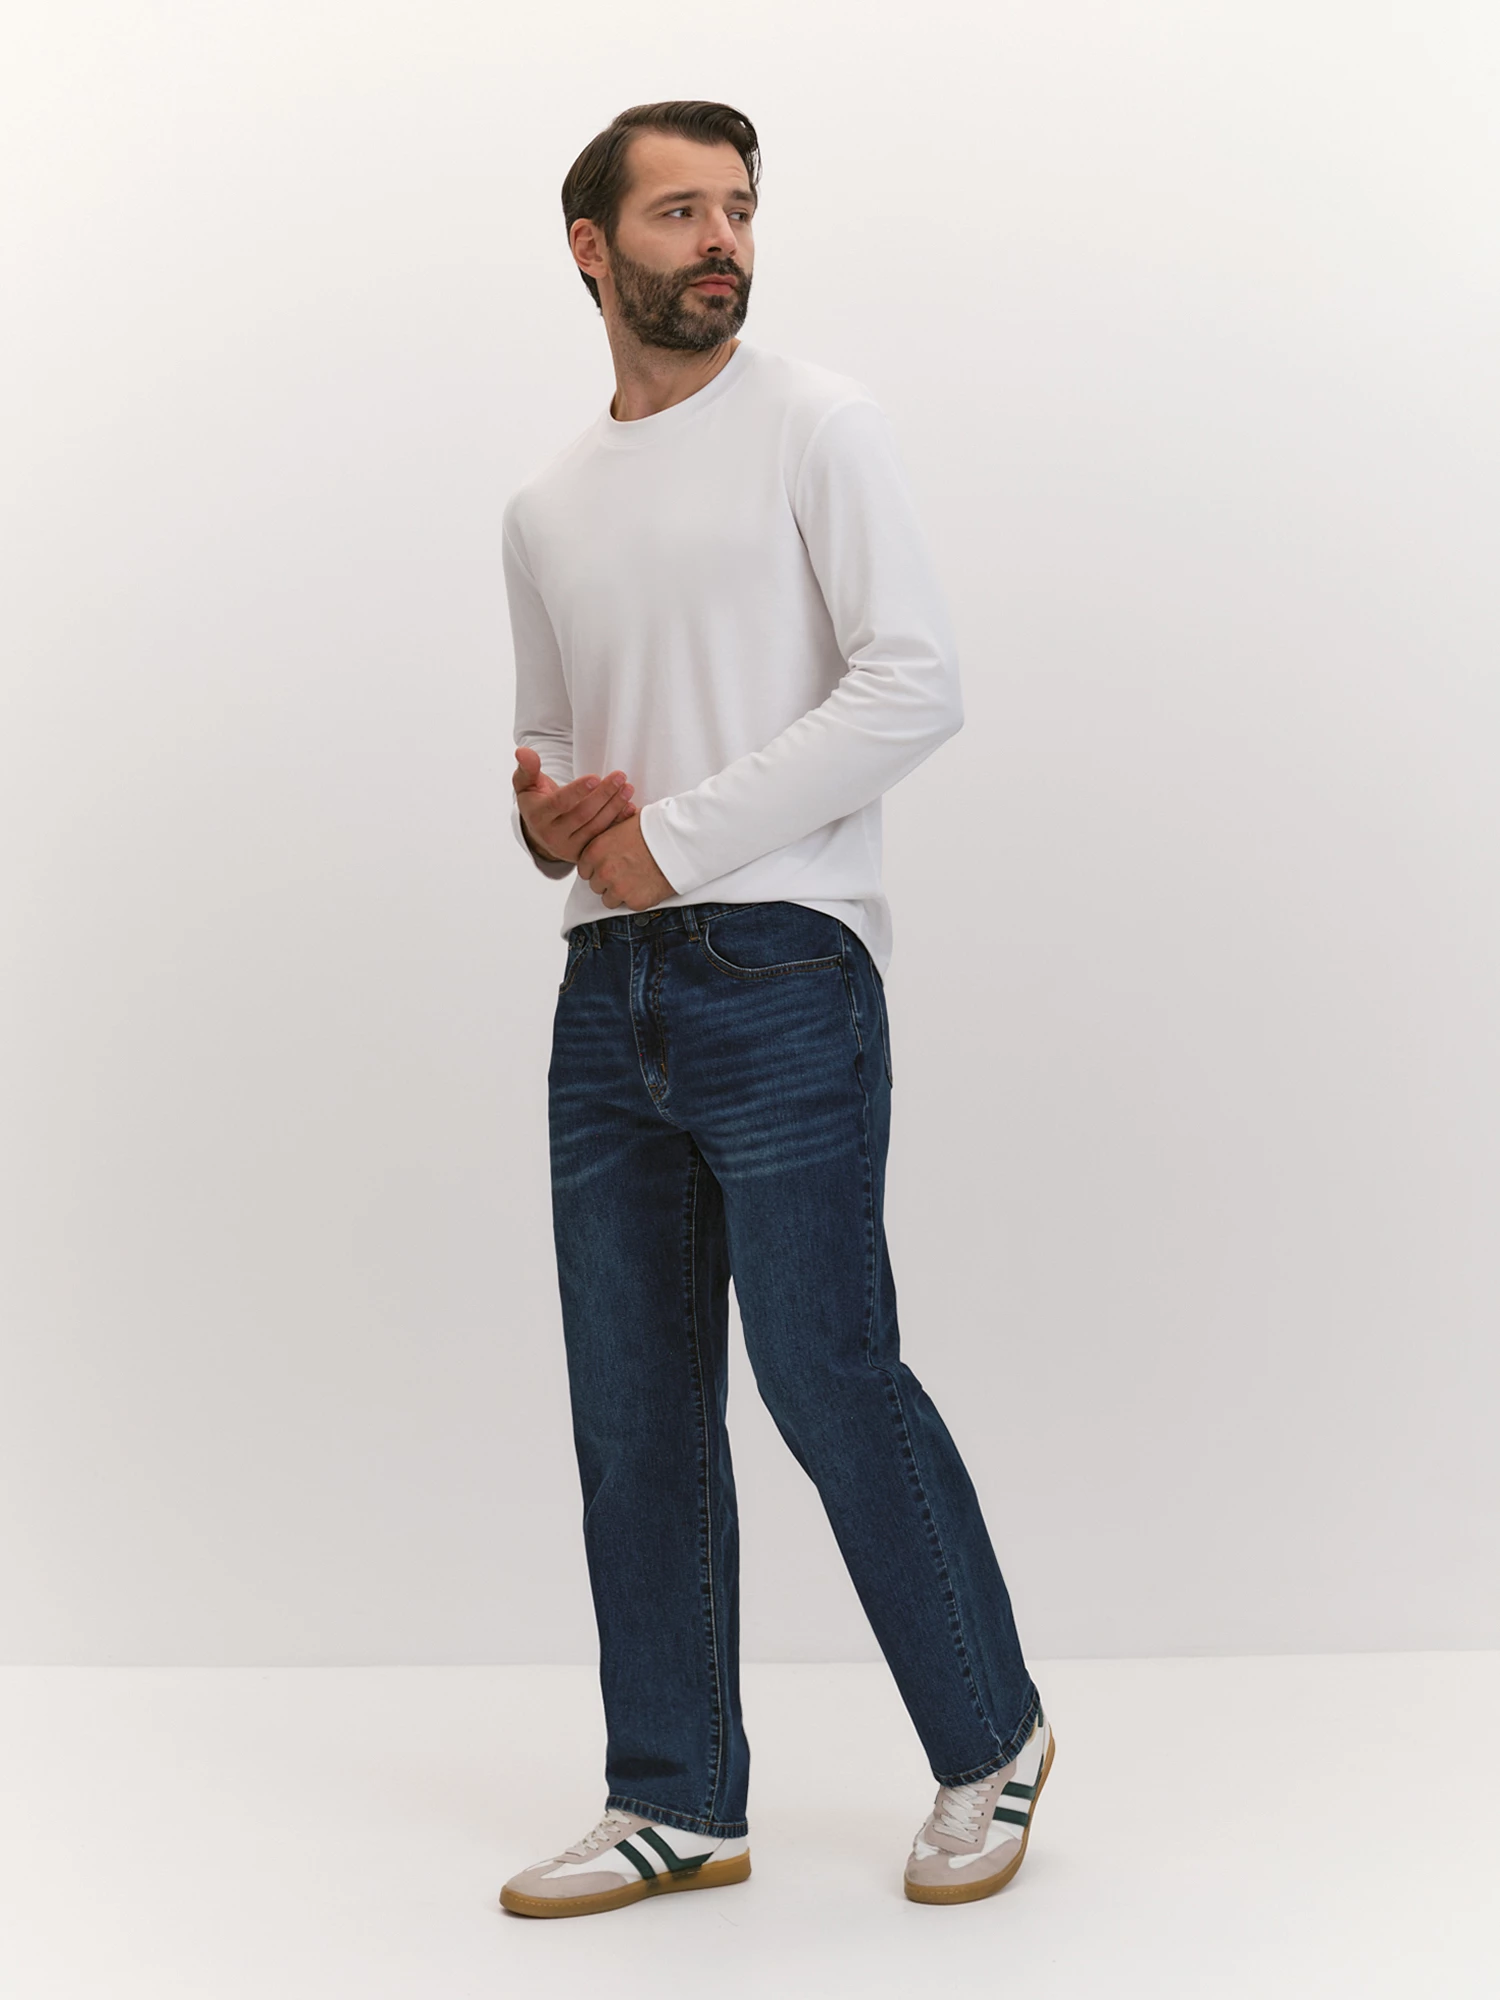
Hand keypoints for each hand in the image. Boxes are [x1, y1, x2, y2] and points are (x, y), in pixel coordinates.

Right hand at [513, 746, 635, 863]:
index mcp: (538, 816)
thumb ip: (527, 767)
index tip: (596, 777)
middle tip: (620, 777)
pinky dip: (618, 823)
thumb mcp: (526, 783)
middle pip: (582, 815)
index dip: (578, 791)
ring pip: (596, 827)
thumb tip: (522, 751)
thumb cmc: (536, 800)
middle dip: (603, 795)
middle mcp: (552, 835)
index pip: (559, 803)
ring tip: (627, 788)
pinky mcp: (583, 854)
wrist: (541, 829)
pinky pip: (603, 838)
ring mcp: (569, 847)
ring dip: (615, 807)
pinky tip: (630, 808)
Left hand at [575, 815, 674, 910]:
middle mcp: (603, 871)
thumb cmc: (655, 828)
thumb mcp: (623, 823)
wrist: (679, 840)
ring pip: (609, 900)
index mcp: (595, 851)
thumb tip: (604, 839)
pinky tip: (648, 885)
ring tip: (636, 881)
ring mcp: (619, 889)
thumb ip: (607, 836)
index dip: (596, 868)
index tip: (608, 866)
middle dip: (608, 881)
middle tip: (626, 873)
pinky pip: (630, 906)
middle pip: (596, 886)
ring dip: (620, 894)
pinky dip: (638, 898)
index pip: (584, 869)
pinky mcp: (636, 901)